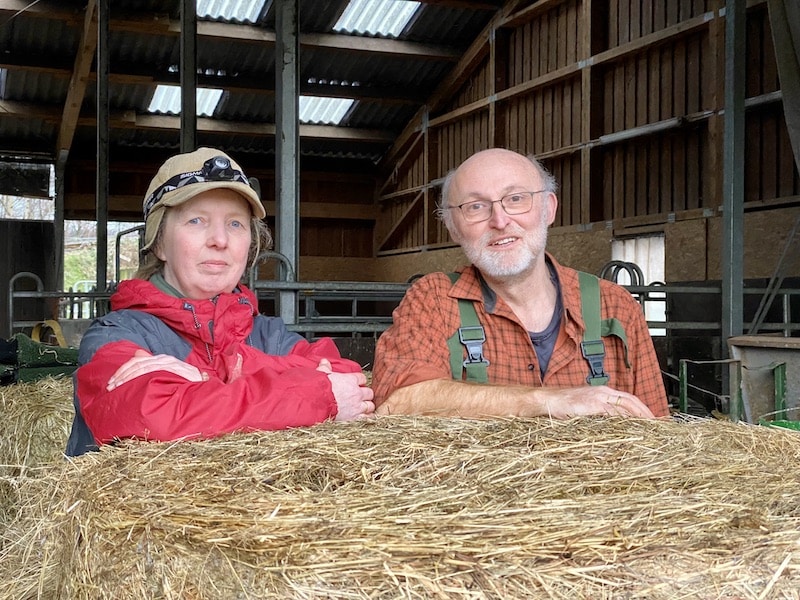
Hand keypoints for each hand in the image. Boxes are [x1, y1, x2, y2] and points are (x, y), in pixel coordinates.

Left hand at [107, 349, 206, 390]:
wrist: (205, 386)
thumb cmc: (187, 384)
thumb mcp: (168, 375)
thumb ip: (153, 366)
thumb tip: (137, 355)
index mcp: (161, 360)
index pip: (137, 362)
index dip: (122, 371)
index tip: (112, 382)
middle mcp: (164, 359)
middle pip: (136, 363)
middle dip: (121, 375)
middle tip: (110, 386)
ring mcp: (169, 363)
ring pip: (142, 367)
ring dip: (126, 377)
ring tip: (116, 387)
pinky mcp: (173, 368)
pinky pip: (152, 370)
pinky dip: (139, 376)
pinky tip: (131, 383)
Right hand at [317, 359, 374, 420]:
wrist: (316, 402)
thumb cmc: (319, 388)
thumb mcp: (322, 374)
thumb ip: (325, 368)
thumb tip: (324, 361)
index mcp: (351, 380)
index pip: (362, 378)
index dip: (360, 381)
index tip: (357, 384)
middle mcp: (357, 392)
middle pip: (369, 392)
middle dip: (366, 395)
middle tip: (360, 397)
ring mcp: (357, 405)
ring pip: (370, 405)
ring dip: (367, 406)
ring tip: (363, 408)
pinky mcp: (355, 417)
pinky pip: (367, 417)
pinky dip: (367, 417)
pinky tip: (364, 417)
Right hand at [538, 385, 654, 418]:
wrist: (548, 400)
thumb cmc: (563, 405)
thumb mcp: (585, 406)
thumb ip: (599, 412)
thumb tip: (612, 424)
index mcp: (603, 391)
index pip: (628, 398)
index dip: (642, 408)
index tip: (651, 418)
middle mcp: (603, 392)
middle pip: (630, 400)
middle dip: (645, 412)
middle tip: (656, 424)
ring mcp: (598, 397)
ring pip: (624, 406)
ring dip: (637, 417)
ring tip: (647, 428)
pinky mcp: (592, 405)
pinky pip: (612, 413)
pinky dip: (622, 420)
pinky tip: (629, 428)